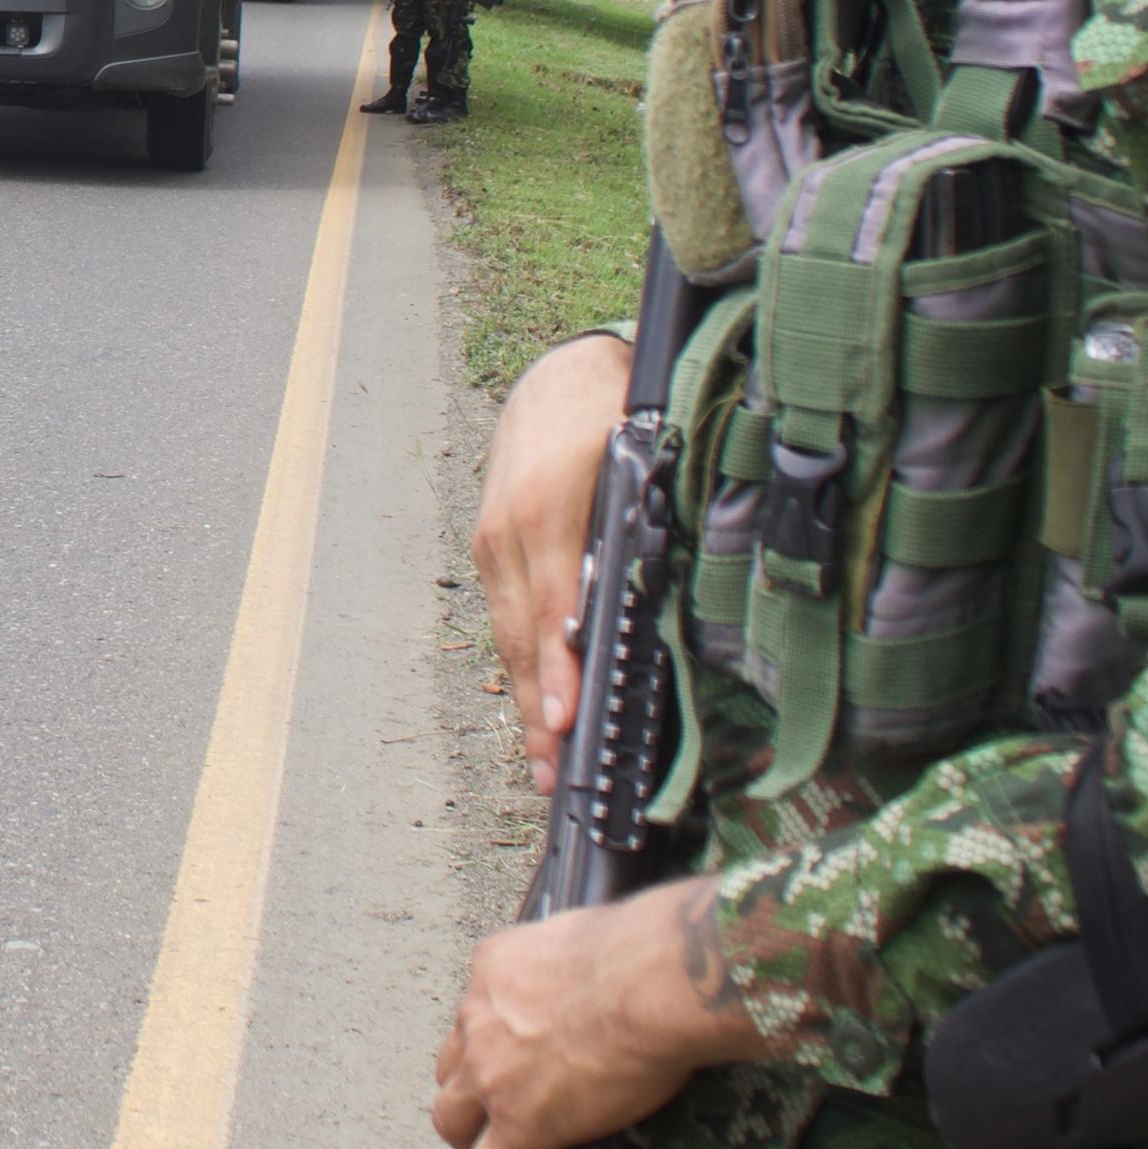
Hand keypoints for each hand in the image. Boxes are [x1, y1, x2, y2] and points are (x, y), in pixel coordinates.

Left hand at [430, 877, 758, 1148]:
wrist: (648, 983)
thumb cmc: (638, 950)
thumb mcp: (582, 934)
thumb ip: (572, 958)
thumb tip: (597, 963)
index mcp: (494, 971)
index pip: (477, 1012)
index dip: (488, 1037)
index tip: (500, 1050)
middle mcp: (481, 1020)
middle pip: (452, 1066)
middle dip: (465, 1088)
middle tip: (485, 1108)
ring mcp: (494, 1077)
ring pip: (454, 1118)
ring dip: (463, 1139)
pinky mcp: (520, 1125)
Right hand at [476, 332, 628, 788]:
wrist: (559, 377)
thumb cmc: (609, 415)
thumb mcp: (637, 462)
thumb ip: (640, 528)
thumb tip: (657, 598)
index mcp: (544, 510)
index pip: (552, 607)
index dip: (558, 669)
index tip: (564, 721)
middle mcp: (507, 532)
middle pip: (522, 635)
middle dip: (537, 708)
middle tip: (553, 771)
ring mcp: (492, 542)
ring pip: (508, 633)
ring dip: (527, 697)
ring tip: (543, 758)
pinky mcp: (490, 547)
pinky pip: (504, 616)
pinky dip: (520, 663)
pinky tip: (535, 700)